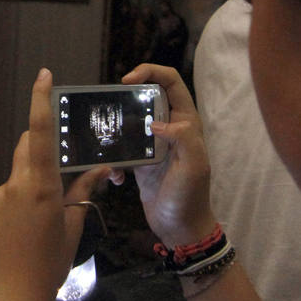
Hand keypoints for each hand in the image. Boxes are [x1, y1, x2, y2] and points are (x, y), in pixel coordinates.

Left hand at [0, 68, 112, 300]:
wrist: (10, 299)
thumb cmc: (48, 266)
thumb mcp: (71, 227)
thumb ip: (81, 192)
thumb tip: (96, 169)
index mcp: (42, 187)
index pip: (41, 133)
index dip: (41, 101)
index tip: (43, 75)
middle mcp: (14, 185)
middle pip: (28, 151)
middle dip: (42, 152)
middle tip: (56, 174)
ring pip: (16, 178)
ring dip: (28, 188)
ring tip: (34, 226)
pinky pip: (0, 197)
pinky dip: (11, 206)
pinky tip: (16, 234)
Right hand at [120, 64, 218, 247]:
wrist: (180, 228)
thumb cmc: (190, 197)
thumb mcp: (194, 166)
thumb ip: (183, 137)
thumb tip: (156, 122)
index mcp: (186, 122)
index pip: (170, 82)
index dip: (150, 72)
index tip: (126, 81)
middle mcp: (171, 128)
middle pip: (146, 96)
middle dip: (126, 99)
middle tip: (108, 109)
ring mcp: (154, 144)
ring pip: (131, 121)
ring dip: (116, 131)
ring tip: (106, 142)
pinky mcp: (141, 161)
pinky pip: (123, 149)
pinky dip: (115, 160)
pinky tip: (116, 178)